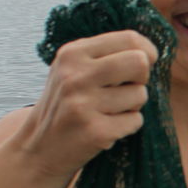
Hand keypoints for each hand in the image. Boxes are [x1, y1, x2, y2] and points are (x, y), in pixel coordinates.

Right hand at [18, 30, 157, 177]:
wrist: (38, 148)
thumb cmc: (67, 104)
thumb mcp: (73, 69)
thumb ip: (105, 55)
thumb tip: (150, 51)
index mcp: (72, 54)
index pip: (129, 39)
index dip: (148, 52)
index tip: (147, 63)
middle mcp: (75, 76)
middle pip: (140, 63)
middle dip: (141, 78)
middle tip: (126, 89)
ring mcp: (83, 104)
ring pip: (140, 94)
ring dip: (132, 105)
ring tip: (108, 111)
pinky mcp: (95, 131)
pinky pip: (136, 120)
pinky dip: (128, 125)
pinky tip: (106, 127)